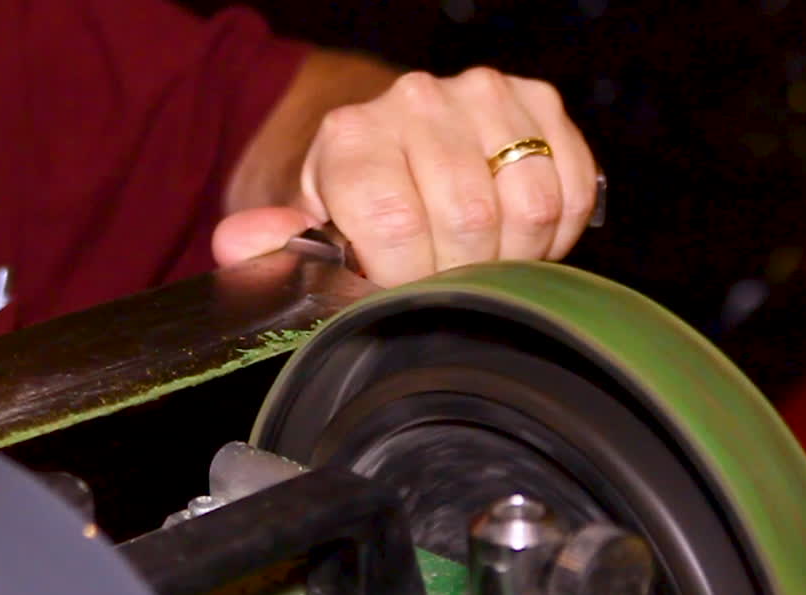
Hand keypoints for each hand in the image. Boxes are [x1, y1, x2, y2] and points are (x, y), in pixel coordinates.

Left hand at [214, 67, 598, 286]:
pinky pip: (570, 188)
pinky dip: (553, 229)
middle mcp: (417, 100)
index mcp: (352, 134)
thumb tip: (235, 246)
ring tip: (478, 255)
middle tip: (442, 277)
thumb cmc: (354, 200)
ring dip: (512, 252)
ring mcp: (483, 95)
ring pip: (530, 205)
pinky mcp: (539, 102)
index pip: (395, 222)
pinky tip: (513, 230)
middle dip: (460, 272)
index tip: (397, 288)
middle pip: (469, 220)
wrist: (394, 142)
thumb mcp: (310, 228)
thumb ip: (276, 245)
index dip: (404, 276)